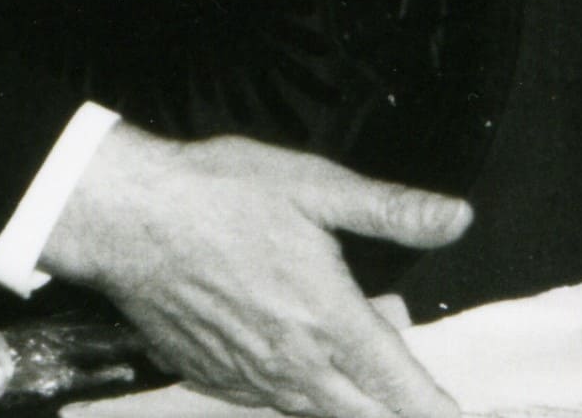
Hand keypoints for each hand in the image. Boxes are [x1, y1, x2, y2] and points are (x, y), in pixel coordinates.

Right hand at [42, 128, 471, 417]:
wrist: (126, 219)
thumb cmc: (217, 195)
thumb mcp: (315, 186)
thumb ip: (390, 210)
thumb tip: (454, 218)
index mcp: (327, 317)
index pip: (398, 384)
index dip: (434, 406)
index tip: (456, 416)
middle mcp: (292, 361)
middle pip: (362, 413)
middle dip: (394, 410)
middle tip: (416, 396)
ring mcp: (249, 377)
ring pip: (316, 412)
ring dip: (348, 401)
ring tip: (360, 372)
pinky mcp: (214, 378)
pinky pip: (270, 402)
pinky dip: (299, 394)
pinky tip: (300, 365)